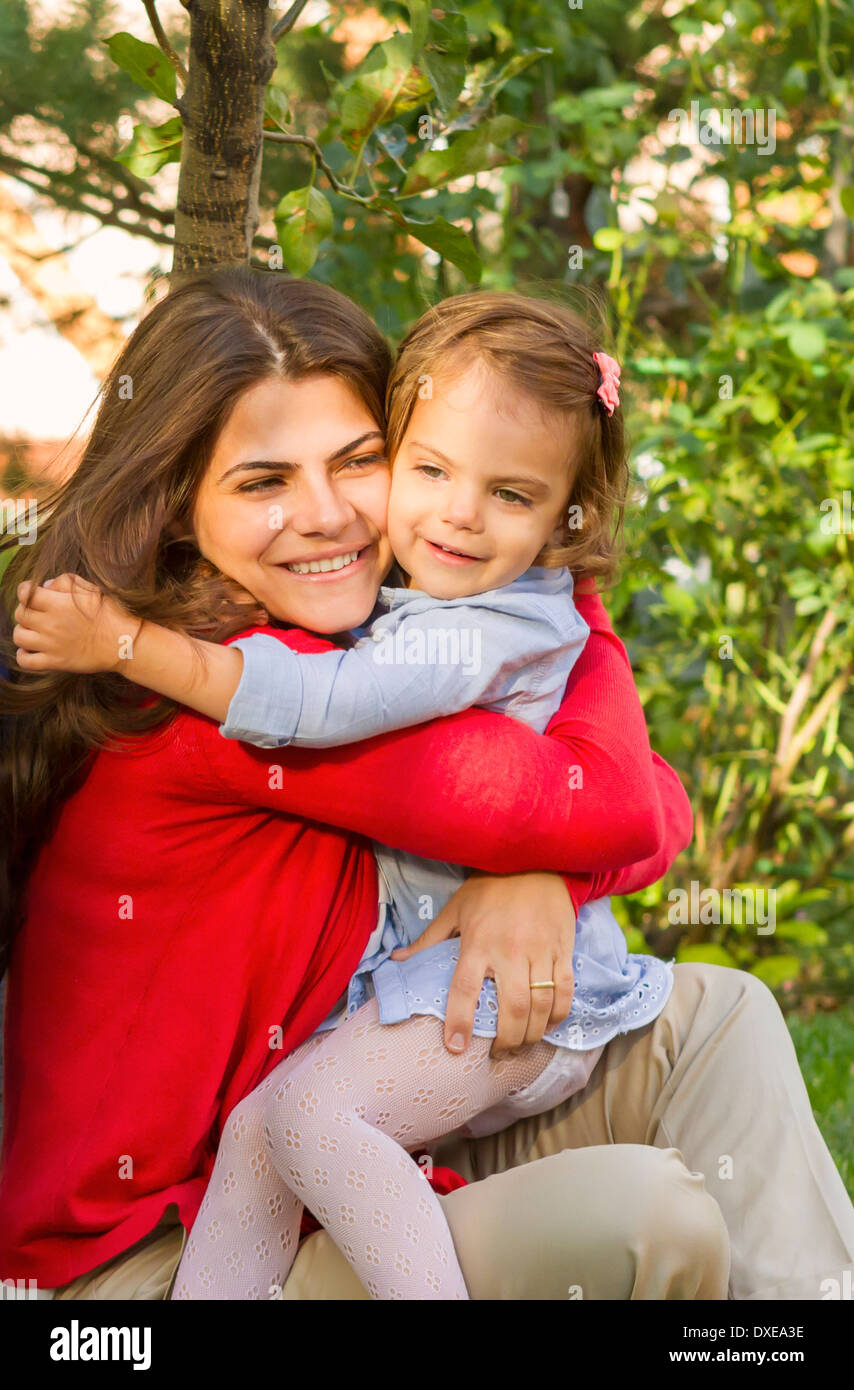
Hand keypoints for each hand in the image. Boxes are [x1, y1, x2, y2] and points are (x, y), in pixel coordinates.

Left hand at [13, 574, 141, 673]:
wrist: (123, 642)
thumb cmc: (109, 613)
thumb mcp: (90, 589)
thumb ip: (65, 581)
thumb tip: (46, 585)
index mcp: (57, 603)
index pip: (24, 593)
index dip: (26, 590)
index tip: (33, 593)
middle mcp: (50, 624)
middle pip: (20, 614)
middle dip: (26, 610)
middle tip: (37, 612)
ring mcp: (51, 645)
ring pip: (19, 636)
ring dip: (23, 631)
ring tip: (34, 631)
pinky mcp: (55, 662)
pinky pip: (25, 661)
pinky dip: (23, 655)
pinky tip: (30, 650)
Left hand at [390, 870, 575, 1058]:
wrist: (536, 860)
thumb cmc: (489, 887)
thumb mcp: (454, 909)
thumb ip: (428, 940)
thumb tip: (397, 961)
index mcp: (477, 942)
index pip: (465, 989)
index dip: (459, 1021)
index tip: (455, 1048)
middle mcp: (509, 950)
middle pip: (513, 1008)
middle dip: (507, 1041)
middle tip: (499, 1055)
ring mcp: (540, 951)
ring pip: (541, 1006)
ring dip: (532, 1035)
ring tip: (521, 1047)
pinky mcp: (563, 949)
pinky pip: (564, 991)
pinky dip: (558, 1015)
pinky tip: (547, 1026)